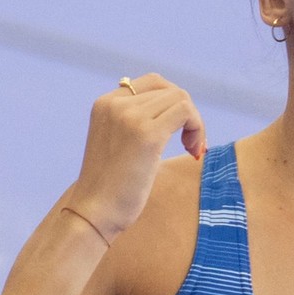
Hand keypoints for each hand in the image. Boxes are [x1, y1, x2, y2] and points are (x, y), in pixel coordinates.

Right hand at [65, 73, 205, 242]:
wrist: (96, 211)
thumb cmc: (113, 185)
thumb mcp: (121, 141)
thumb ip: (140, 120)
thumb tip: (180, 106)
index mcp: (106, 103)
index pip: (154, 83)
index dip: (174, 104)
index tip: (178, 132)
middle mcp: (115, 104)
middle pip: (171, 90)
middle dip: (188, 115)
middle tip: (190, 145)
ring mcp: (130, 116)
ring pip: (182, 98)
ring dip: (196, 123)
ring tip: (192, 150)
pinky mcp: (146, 134)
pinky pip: (186, 111)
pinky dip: (198, 128)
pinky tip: (193, 152)